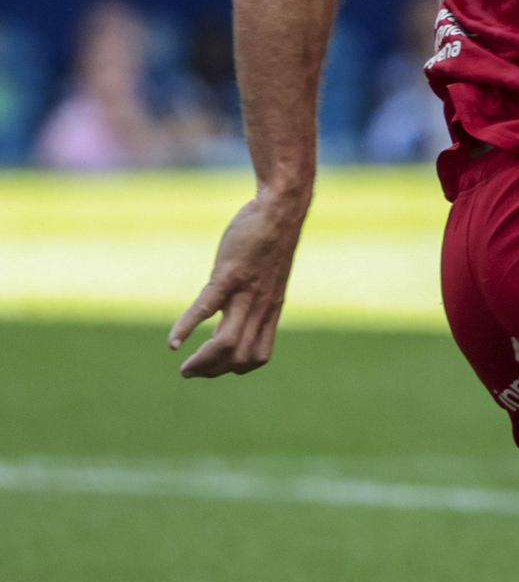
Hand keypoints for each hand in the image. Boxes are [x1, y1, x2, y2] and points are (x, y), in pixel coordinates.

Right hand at [169, 193, 307, 377]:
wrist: (281, 209)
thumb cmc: (270, 241)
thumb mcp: (269, 277)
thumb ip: (255, 297)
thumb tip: (233, 312)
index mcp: (270, 309)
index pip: (258, 356)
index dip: (236, 367)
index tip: (216, 366)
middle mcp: (260, 306)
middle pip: (240, 357)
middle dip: (213, 371)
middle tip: (190, 372)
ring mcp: (246, 292)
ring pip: (226, 342)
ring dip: (202, 362)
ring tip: (184, 370)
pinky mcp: (230, 274)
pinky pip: (207, 308)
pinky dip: (187, 327)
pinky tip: (173, 342)